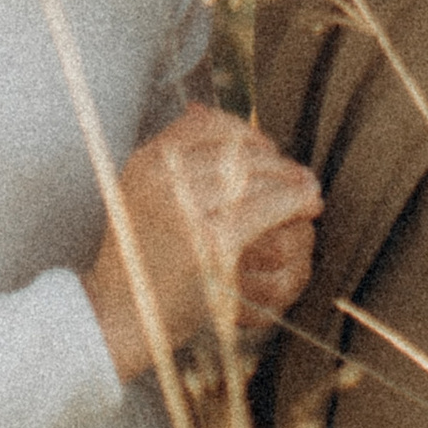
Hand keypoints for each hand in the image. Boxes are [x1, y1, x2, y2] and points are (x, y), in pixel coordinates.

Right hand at [82, 104, 323, 373]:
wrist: (117, 319)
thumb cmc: (135, 262)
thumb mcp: (139, 194)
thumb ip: (171, 157)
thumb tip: (203, 108)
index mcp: (146, 161)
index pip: (207, 126)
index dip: (246, 133)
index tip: (268, 149)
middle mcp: (163, 178)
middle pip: (238, 153)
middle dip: (278, 164)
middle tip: (303, 176)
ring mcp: (187, 210)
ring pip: (256, 180)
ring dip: (290, 186)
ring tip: (310, 194)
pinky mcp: (212, 245)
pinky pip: (264, 212)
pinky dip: (291, 205)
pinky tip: (306, 208)